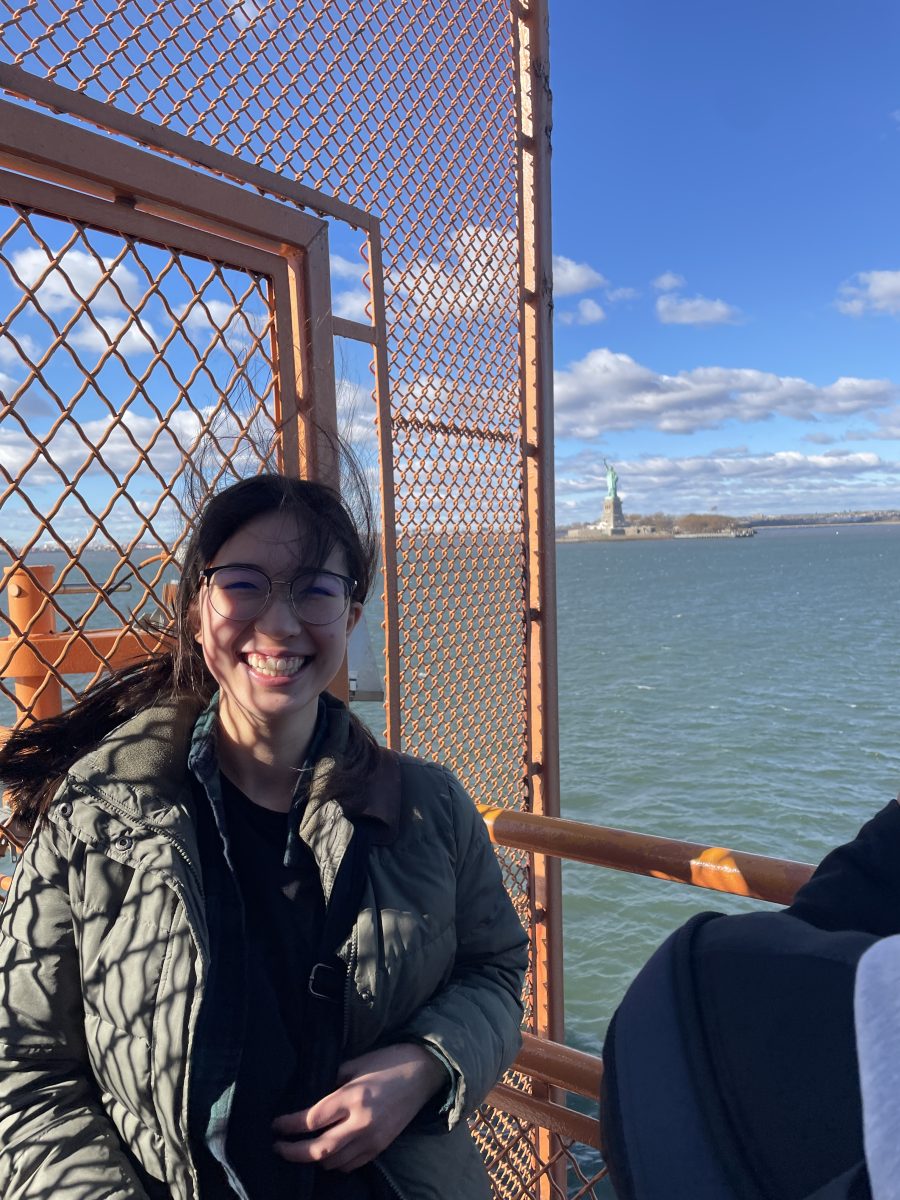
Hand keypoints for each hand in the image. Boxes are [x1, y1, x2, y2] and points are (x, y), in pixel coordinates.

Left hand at [272, 1043, 447, 1171]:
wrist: (425, 1072)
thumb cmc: (389, 1061)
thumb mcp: (357, 1063)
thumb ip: (332, 1081)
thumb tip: (310, 1095)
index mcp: (353, 1097)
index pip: (312, 1120)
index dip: (289, 1125)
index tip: (275, 1125)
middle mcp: (362, 1123)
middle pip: (319, 1150)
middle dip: (293, 1152)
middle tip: (278, 1147)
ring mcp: (373, 1139)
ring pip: (333, 1162)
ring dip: (313, 1159)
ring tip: (300, 1149)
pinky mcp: (381, 1147)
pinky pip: (351, 1165)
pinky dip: (334, 1163)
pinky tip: (326, 1153)